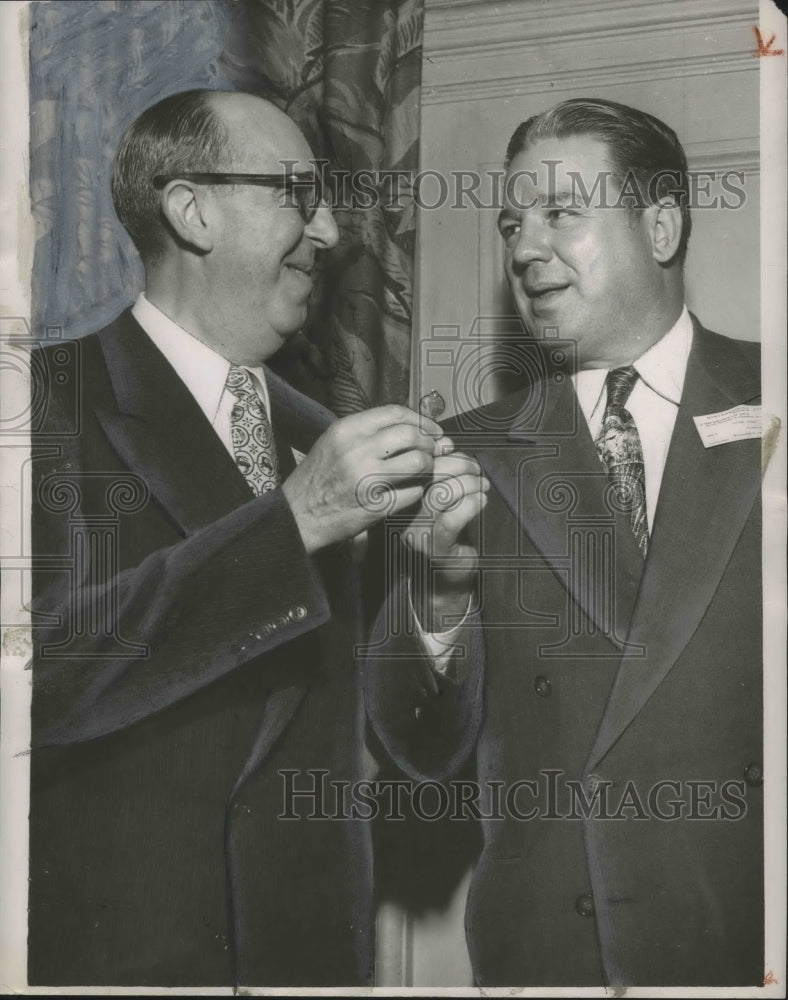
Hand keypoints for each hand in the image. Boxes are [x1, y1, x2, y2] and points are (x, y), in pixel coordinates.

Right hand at [282, 405, 446, 552]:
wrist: (298, 515)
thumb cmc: (318, 477)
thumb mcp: (334, 443)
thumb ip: (366, 431)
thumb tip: (406, 425)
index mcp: (346, 430)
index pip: (395, 413)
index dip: (420, 420)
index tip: (430, 429)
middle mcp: (357, 450)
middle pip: (411, 435)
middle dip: (429, 443)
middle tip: (433, 451)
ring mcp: (367, 479)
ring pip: (418, 462)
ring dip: (428, 466)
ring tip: (424, 471)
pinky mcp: (376, 506)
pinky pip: (412, 492)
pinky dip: (418, 491)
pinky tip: (413, 491)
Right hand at [405, 452, 488, 630]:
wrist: (444, 583)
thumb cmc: (446, 537)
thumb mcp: (438, 502)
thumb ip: (439, 476)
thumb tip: (449, 446)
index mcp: (401, 497)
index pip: (415, 465)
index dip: (439, 453)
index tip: (456, 452)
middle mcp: (402, 514)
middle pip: (427, 475)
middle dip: (458, 464)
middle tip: (476, 468)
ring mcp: (416, 532)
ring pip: (440, 493)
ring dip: (468, 483)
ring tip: (482, 484)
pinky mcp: (434, 548)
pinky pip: (452, 518)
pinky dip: (472, 504)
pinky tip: (483, 501)